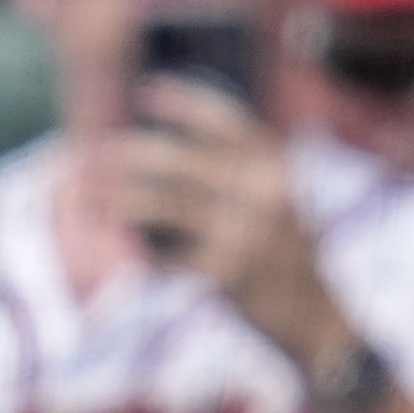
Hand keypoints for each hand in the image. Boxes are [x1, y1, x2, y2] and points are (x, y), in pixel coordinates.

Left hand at [112, 76, 352, 371]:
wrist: (321, 320)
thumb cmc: (292, 256)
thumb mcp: (282, 199)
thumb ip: (244, 170)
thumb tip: (171, 147)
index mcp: (277, 165)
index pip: (224, 119)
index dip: (184, 101)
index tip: (146, 91)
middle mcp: (262, 190)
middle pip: (181, 159)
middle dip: (132, 152)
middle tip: (96, 152)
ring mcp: (243, 232)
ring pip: (165, 204)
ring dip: (122, 199)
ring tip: (92, 197)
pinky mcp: (225, 273)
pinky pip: (168, 256)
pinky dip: (148, 256)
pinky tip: (138, 258)